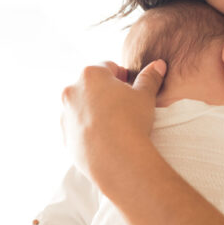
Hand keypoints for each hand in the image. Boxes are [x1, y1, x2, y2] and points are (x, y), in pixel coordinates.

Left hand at [61, 60, 165, 187]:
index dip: (122, 75)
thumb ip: (149, 78)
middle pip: (91, 85)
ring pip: (81, 106)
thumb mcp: (145, 96)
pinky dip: (87, 129)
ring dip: (94, 110)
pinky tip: (104, 138)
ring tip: (113, 124)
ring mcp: (66, 114)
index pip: (107, 66)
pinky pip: (77, 127)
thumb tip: (158, 65)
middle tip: (123, 105)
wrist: (117, 159)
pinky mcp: (65, 136)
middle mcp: (72, 91)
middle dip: (105, 92)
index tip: (130, 87)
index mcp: (90, 75)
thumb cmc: (131, 121)